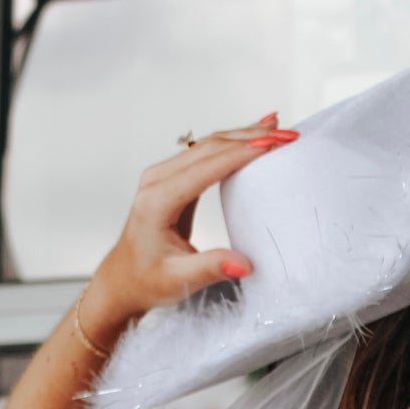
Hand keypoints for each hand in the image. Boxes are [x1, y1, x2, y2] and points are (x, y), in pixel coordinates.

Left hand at [81, 115, 298, 340]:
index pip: (205, 168)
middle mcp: (158, 181)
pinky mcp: (173, 179)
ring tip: (277, 127)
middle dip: (249, 138)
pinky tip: (253, 134)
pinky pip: (205, 154)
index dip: (239, 154)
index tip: (270, 144)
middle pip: (209, 148)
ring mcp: (164, 176)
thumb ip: (211, 269)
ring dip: (243, 136)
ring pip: (208, 145)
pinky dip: (232, 143)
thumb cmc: (147, 281)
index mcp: (157, 201)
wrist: (124, 280)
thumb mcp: (178, 280)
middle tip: (285, 134)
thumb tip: (244, 263)